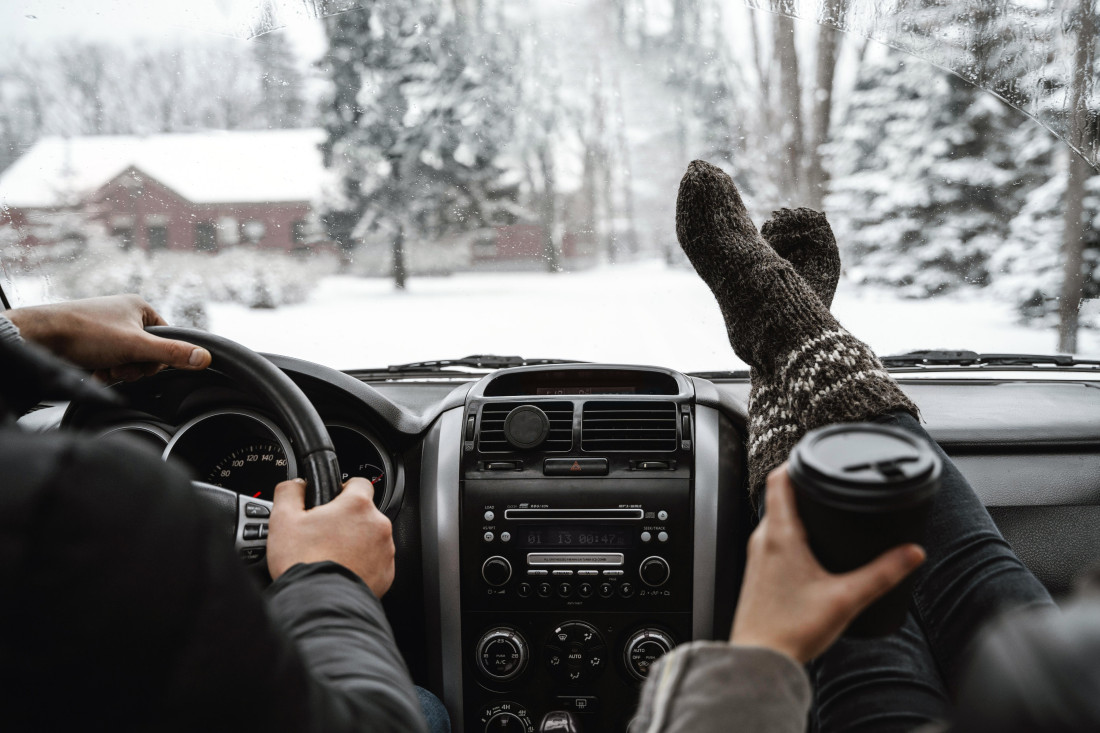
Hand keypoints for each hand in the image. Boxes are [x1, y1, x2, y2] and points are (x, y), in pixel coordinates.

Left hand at [4, 294, 211, 380]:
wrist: (39, 337)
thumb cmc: (85, 333)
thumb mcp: (135, 346)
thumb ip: (172, 353)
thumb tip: (205, 358)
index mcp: (139, 307)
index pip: (167, 338)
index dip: (157, 358)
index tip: (141, 361)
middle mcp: (124, 315)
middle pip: (147, 353)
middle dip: (134, 366)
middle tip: (118, 366)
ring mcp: (106, 329)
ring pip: (128, 360)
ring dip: (118, 371)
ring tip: (102, 367)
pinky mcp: (91, 342)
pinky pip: (109, 362)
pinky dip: (104, 371)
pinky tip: (93, 370)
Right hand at [267, 477, 395, 597]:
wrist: (318, 605)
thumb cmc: (303, 563)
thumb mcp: (283, 519)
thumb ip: (290, 492)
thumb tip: (296, 485)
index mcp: (357, 505)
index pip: (359, 483)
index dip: (343, 489)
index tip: (333, 501)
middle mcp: (378, 525)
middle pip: (364, 514)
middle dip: (346, 521)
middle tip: (324, 535)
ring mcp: (385, 551)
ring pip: (370, 538)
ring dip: (355, 543)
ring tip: (331, 556)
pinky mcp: (387, 573)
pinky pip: (375, 562)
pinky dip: (362, 564)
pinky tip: (342, 571)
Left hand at [729, 465, 925, 663]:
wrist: (760, 659)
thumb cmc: (791, 631)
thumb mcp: (847, 598)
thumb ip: (883, 573)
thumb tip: (912, 552)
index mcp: (780, 535)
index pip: (778, 479)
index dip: (796, 461)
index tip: (813, 454)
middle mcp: (761, 540)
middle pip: (779, 497)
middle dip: (803, 486)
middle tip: (827, 483)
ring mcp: (756, 556)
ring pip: (775, 519)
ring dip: (796, 510)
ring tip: (822, 510)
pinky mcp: (757, 573)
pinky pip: (772, 540)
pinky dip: (790, 532)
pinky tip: (809, 548)